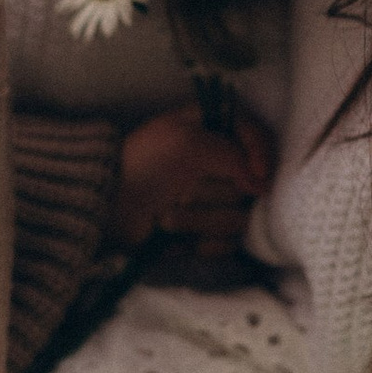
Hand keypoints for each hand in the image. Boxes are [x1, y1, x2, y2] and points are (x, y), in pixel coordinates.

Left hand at [111, 101, 275, 256]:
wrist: (109, 209)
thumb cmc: (143, 166)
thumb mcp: (186, 145)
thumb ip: (231, 155)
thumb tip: (262, 184)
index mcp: (213, 130)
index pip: (257, 137)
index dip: (261, 154)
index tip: (257, 175)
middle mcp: (220, 163)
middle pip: (250, 184)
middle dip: (212, 192)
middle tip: (179, 191)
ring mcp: (217, 200)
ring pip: (239, 217)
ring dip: (199, 219)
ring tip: (167, 213)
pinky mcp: (210, 232)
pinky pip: (229, 242)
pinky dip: (202, 242)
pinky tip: (178, 237)